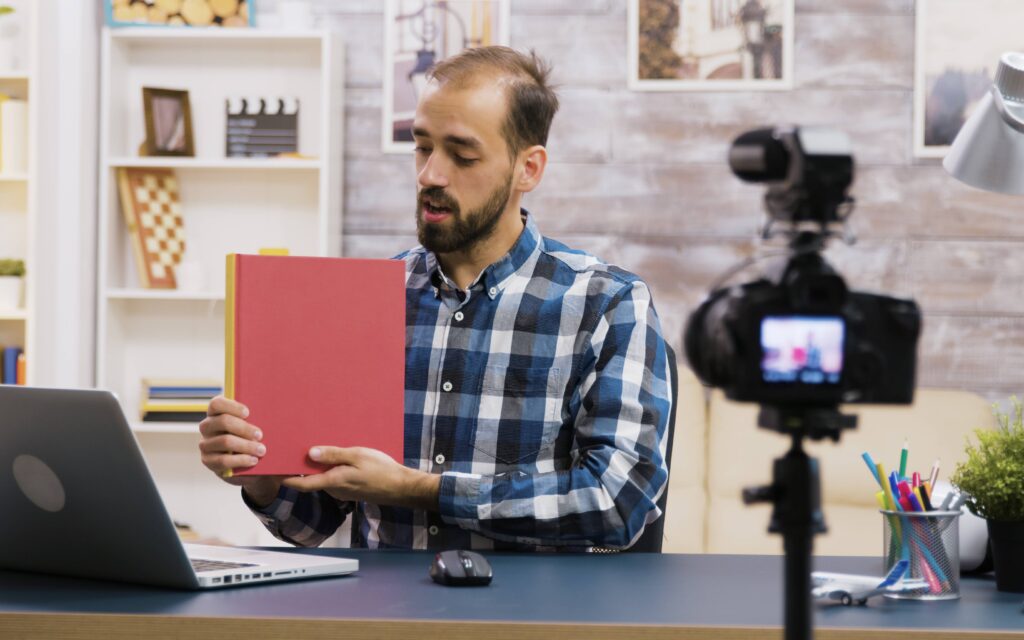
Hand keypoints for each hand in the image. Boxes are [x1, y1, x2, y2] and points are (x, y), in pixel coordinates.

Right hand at [198, 395, 281, 506]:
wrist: (247, 466)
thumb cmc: (252, 439)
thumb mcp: (253, 425)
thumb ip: (256, 417)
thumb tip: (275, 409)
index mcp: (216, 413)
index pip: (216, 404)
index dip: (232, 406)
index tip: (248, 413)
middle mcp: (207, 427)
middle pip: (222, 421)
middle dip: (244, 428)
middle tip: (260, 435)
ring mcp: (206, 444)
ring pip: (225, 441)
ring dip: (246, 445)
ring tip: (262, 450)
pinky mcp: (208, 461)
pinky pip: (223, 460)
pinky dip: (241, 460)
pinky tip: (253, 460)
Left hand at [283, 447, 439, 510]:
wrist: (401, 487)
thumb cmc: (381, 470)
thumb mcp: (357, 456)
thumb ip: (333, 454)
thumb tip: (309, 453)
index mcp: (334, 481)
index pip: (303, 484)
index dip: (286, 479)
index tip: (273, 471)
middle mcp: (335, 489)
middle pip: (311, 480)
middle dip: (301, 468)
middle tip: (292, 451)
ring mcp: (343, 491)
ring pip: (324, 479)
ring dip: (317, 468)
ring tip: (313, 449)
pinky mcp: (351, 489)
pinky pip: (335, 479)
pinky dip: (330, 469)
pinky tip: (335, 457)